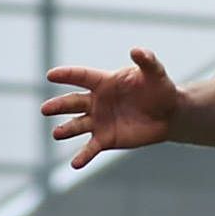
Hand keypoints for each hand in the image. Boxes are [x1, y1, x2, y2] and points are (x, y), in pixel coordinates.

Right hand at [42, 48, 180, 169]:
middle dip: (58, 106)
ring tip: (57, 133)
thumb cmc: (160, 88)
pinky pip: (91, 148)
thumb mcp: (155, 73)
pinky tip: (75, 164)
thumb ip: (147, 61)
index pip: (81, 76)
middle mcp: (96, 101)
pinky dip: (83, 156)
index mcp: (104, 81)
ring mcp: (99, 121)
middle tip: (45, 109)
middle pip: (73, 102)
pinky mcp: (106, 139)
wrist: (169, 114)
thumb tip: (136, 50)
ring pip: (77, 125)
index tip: (51, 75)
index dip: (66, 75)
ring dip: (66, 129)